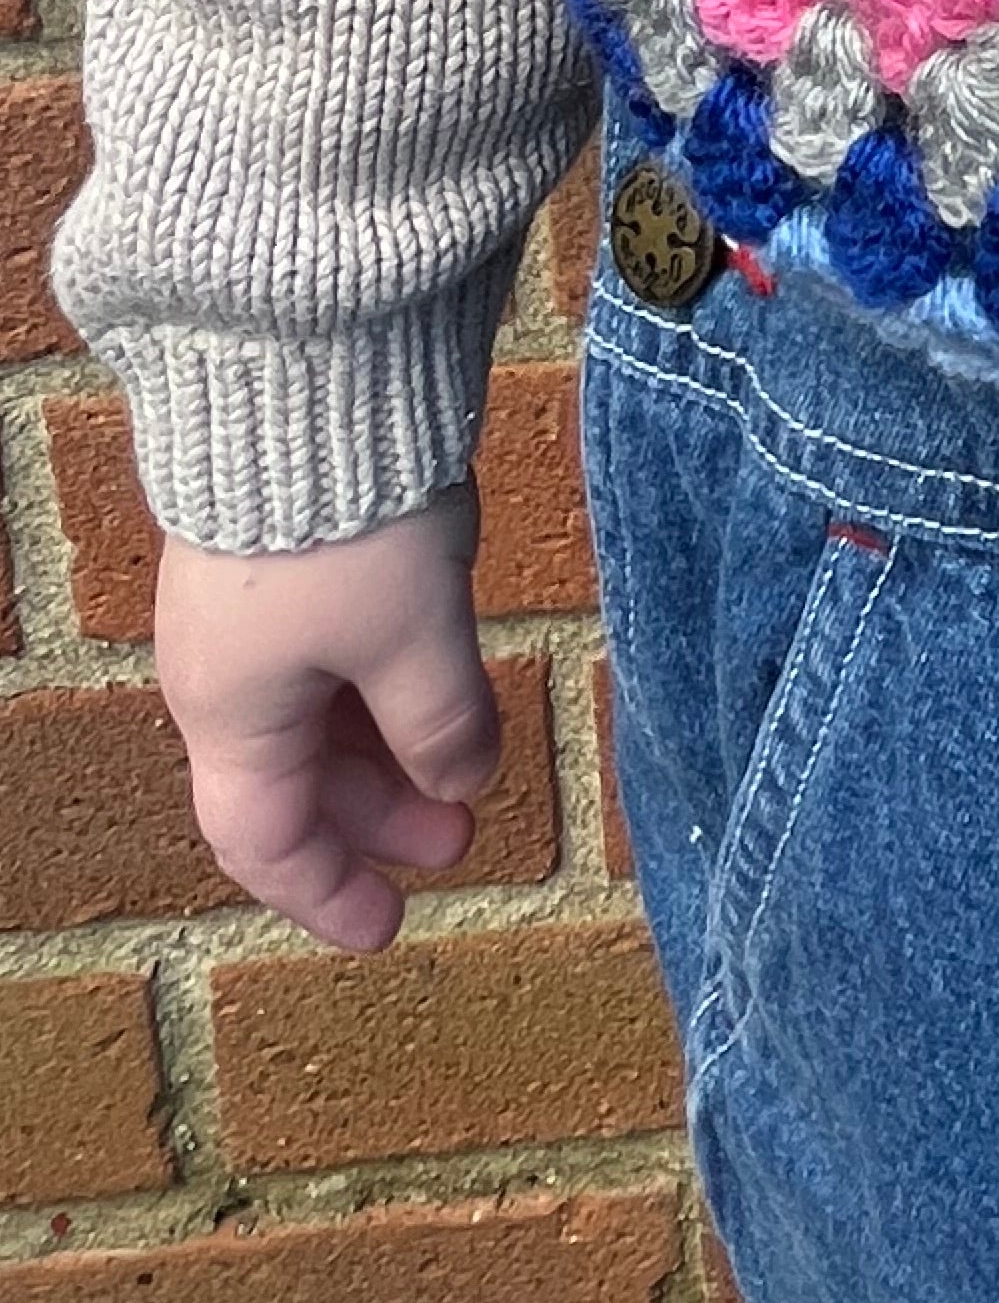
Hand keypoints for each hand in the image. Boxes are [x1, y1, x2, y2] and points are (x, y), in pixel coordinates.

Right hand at [154, 483, 499, 950]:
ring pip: (316, 711)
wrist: (305, 373)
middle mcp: (224, 669)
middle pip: (293, 777)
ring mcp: (249, 606)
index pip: (265, 839)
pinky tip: (442, 676)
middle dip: (378, 814)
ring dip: (389, 748)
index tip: (385, 929)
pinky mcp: (283, 548)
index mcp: (231, 711)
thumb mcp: (414, 639)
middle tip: (463, 835)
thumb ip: (441, 725)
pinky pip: (327, 650)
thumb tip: (462, 785)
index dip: (326, 891)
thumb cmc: (348, 523)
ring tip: (471, 763)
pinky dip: (381, 684)